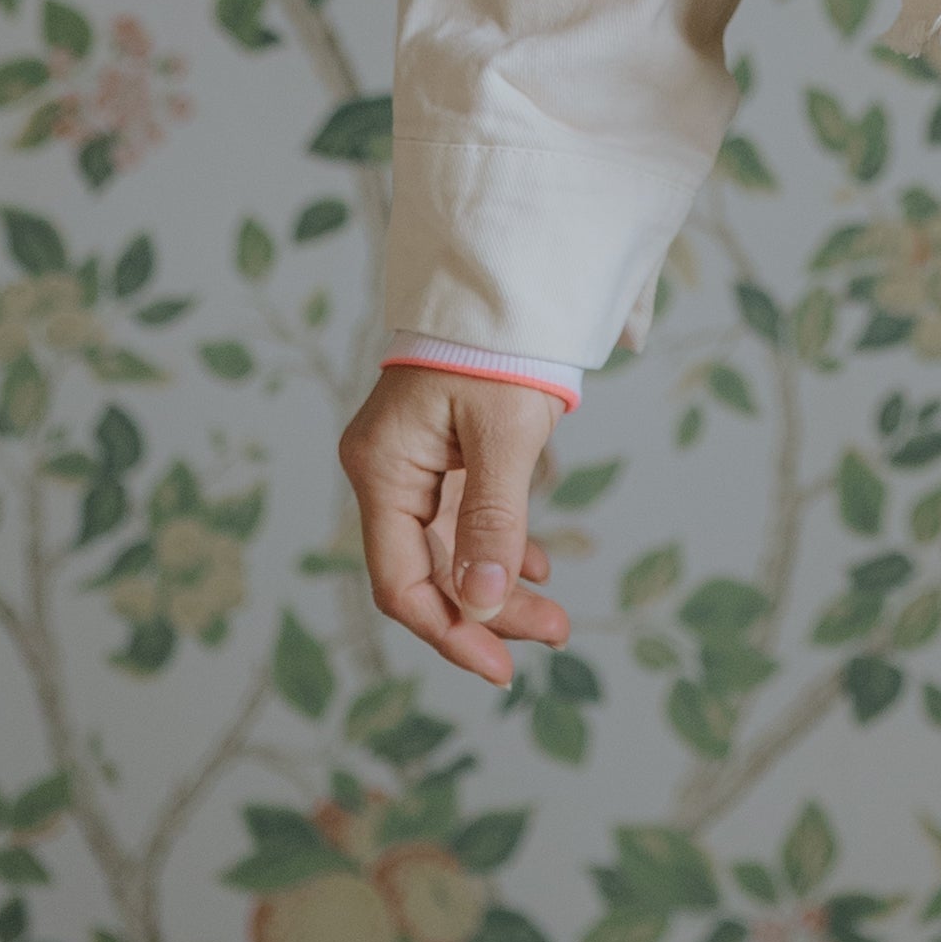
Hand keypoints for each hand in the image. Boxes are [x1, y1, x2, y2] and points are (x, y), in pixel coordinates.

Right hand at [339, 367, 575, 693]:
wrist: (507, 275)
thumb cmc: (501, 343)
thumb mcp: (505, 433)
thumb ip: (493, 519)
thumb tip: (483, 602)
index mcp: (384, 469)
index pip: (401, 581)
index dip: (449, 630)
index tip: (500, 667)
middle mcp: (387, 472)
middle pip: (428, 572)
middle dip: (488, 612)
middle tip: (556, 634)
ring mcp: (413, 464)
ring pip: (450, 550)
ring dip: (498, 584)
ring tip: (556, 617)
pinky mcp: (442, 453)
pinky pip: (462, 517)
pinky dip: (498, 545)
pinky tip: (536, 568)